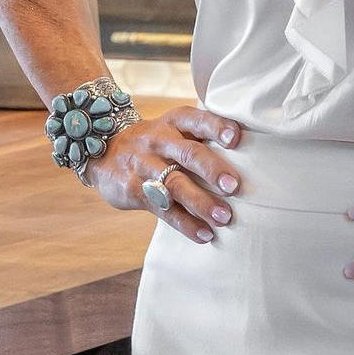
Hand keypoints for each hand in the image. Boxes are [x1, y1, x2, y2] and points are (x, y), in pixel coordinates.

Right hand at [82, 103, 245, 241]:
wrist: (100, 150)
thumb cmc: (155, 143)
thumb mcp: (172, 129)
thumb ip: (201, 138)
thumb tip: (252, 160)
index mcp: (174, 122)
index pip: (197, 119)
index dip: (217, 127)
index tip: (236, 138)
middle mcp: (159, 140)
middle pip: (188, 154)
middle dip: (212, 170)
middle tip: (234, 187)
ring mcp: (144, 165)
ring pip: (175, 184)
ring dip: (201, 203)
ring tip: (224, 218)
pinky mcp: (134, 190)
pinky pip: (163, 209)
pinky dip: (186, 224)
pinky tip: (205, 235)